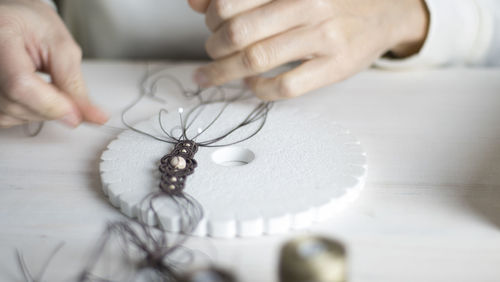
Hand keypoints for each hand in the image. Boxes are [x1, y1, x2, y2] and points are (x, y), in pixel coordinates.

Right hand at [0, 0, 107, 127]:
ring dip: (43, 111)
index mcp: (0, 38)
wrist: (17, 23)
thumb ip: (74, 82)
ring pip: (14, 115)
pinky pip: (9, 118)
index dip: (50, 104)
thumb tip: (88, 115)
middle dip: (53, 107)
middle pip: (18, 103)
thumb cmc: (34, 25)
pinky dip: (31, 112)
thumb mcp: (62, 46)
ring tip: (47, 84)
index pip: (20, 84)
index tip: (76, 114)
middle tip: (66, 92)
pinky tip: (36, 94)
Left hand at [188, 0, 428, 99]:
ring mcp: (323, 37)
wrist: (385, 12)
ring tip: (213, 73)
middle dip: (213, 46)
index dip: (211, 16)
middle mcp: (307, 5)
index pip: (231, 0)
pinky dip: (257, 89)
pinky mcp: (335, 67)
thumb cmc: (331, 0)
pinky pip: (284, 86)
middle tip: (211, 50)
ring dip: (223, 71)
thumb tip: (195, 3)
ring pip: (255, 60)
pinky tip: (251, 84)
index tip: (209, 24)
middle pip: (238, 32)